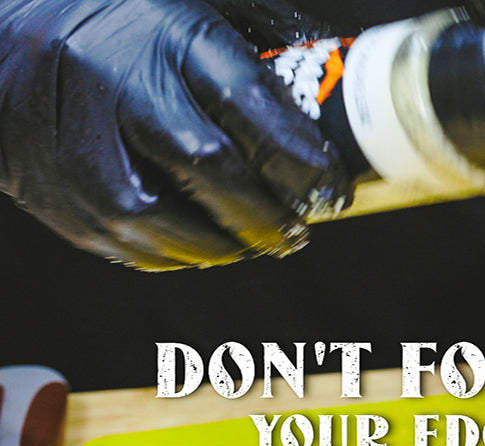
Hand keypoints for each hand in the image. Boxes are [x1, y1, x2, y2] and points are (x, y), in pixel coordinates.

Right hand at [0, 0, 349, 269]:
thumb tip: (314, 156)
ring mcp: (70, 131)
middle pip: (203, 160)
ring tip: (247, 248)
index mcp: (166, 34)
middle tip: (294, 234)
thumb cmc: (124, 35)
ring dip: (212, 244)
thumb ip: (249, 84)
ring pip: (149, 211)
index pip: (246, 100)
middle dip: (260, 212)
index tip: (330, 190)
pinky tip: (194, 251)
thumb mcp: (191, 30)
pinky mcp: (44, 181)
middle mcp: (114, 79)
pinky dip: (162, 253)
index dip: (297, 158)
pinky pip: (109, 235)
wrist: (7, 35)